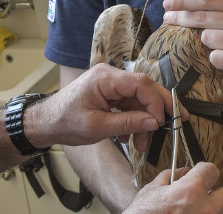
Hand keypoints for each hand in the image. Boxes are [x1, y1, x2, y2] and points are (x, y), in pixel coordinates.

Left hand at [27, 63, 186, 150]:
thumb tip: (154, 122)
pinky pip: (129, 105)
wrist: (45, 123)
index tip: (162, 121)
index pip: (141, 84)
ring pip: (138, 100)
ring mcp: (110, 85)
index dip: (156, 102)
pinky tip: (128, 138)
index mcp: (105, 78)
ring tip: (141, 144)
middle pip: (144, 88)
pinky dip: (133, 121)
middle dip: (159, 108)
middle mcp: (110, 76)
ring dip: (144, 121)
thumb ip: (128, 123)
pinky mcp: (109, 94)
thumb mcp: (97, 127)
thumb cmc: (64, 122)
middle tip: (178, 121)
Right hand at [125, 162, 222, 213]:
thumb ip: (171, 177)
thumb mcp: (151, 191)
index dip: (204, 171)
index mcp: (190, 192)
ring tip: (192, 211)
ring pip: (222, 212)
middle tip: (205, 195)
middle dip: (219, 193)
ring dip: (211, 209)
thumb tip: (184, 172)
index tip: (201, 174)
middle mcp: (205, 210)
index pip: (212, 170)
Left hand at [163, 0, 222, 84]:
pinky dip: (217, 58)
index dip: (184, 1)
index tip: (168, 2)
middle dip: (179, 17)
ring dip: (208, 42)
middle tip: (166, 17)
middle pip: (201, 18)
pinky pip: (215, 58)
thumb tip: (192, 1)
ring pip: (206, 39)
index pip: (207, 0)